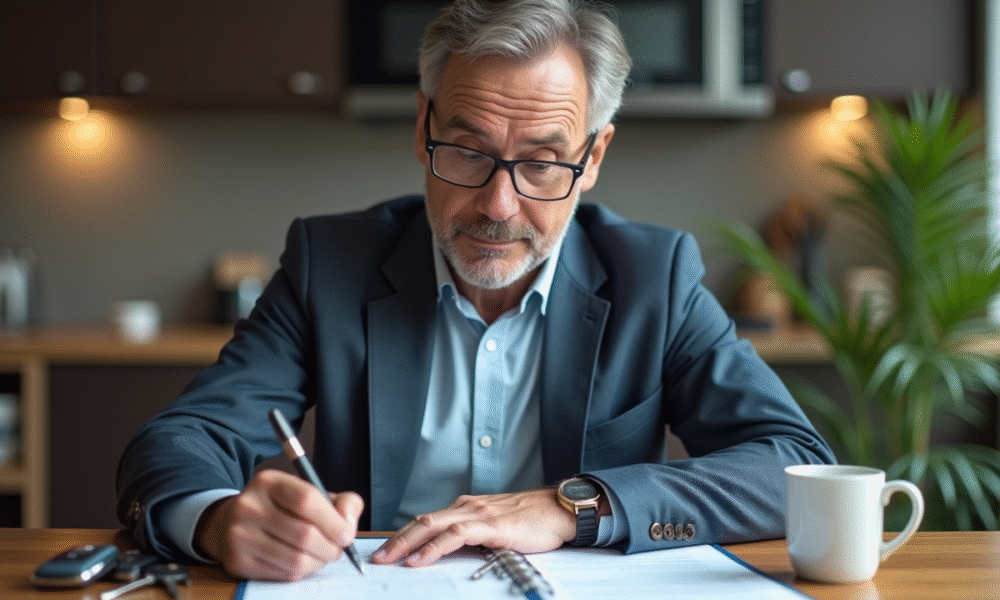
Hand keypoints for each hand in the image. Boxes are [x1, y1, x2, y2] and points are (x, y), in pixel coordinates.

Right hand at [194, 469, 363, 580]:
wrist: (232, 522)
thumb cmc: (283, 508)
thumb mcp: (310, 493)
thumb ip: (341, 502)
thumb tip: (348, 524)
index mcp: (269, 482)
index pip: (307, 500)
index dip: (333, 521)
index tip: (346, 534)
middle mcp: (249, 506)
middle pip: (304, 535)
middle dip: (330, 548)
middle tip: (337, 550)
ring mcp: (239, 535)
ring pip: (296, 560)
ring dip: (319, 563)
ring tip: (322, 556)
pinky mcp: (238, 562)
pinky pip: (284, 574)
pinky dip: (302, 572)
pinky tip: (302, 562)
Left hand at [370, 488, 575, 567]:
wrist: (559, 510)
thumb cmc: (532, 522)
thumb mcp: (495, 529)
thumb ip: (474, 537)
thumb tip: (452, 553)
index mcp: (466, 508)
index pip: (427, 521)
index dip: (403, 535)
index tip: (385, 551)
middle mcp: (467, 506)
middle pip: (422, 521)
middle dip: (396, 539)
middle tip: (376, 558)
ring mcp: (478, 514)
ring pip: (433, 525)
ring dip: (407, 543)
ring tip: (390, 559)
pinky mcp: (490, 524)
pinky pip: (455, 534)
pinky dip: (434, 546)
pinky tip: (421, 558)